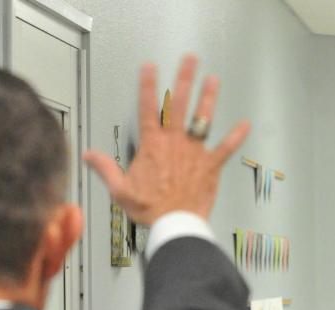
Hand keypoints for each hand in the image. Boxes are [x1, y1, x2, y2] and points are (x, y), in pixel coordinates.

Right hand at [83, 55, 250, 224]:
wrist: (175, 224)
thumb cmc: (150, 210)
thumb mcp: (120, 190)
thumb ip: (105, 169)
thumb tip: (89, 155)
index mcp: (152, 147)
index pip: (147, 109)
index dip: (148, 86)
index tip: (150, 67)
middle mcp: (174, 143)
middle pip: (178, 105)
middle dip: (184, 79)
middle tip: (189, 60)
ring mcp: (194, 152)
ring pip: (202, 119)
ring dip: (208, 98)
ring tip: (213, 80)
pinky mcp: (210, 166)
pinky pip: (225, 149)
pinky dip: (236, 137)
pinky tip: (245, 125)